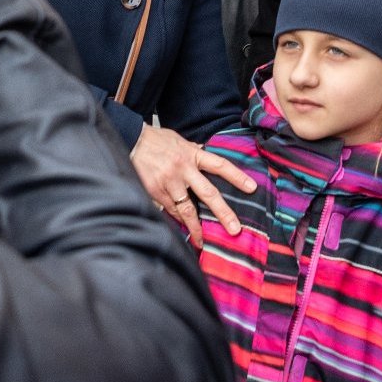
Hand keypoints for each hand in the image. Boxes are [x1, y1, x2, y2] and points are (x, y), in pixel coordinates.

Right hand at [129, 123, 254, 245]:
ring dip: (196, 227)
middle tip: (235, 229)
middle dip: (223, 213)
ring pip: (187, 209)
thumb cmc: (155, 140)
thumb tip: (204, 152)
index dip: (237, 177)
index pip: (220, 165)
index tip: (252, 188)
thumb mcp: (178, 140)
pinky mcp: (155, 191)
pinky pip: (169, 210)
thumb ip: (193, 150)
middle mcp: (183, 169)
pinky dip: (176, 219)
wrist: (129, 140)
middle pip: (208, 194)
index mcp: (192, 154)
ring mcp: (169, 182)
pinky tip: (181, 229)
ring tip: (203, 241)